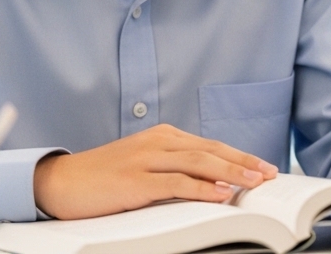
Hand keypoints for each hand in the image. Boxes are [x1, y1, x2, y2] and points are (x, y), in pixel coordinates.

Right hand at [33, 124, 277, 219]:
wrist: (59, 182)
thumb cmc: (103, 178)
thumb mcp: (143, 166)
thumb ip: (173, 170)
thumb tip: (212, 185)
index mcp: (163, 136)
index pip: (211, 145)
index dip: (240, 156)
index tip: (264, 167)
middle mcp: (158, 142)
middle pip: (212, 150)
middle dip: (245, 162)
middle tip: (270, 174)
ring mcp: (146, 159)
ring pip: (199, 162)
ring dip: (231, 172)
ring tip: (256, 182)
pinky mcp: (135, 180)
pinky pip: (176, 183)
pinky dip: (202, 188)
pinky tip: (221, 194)